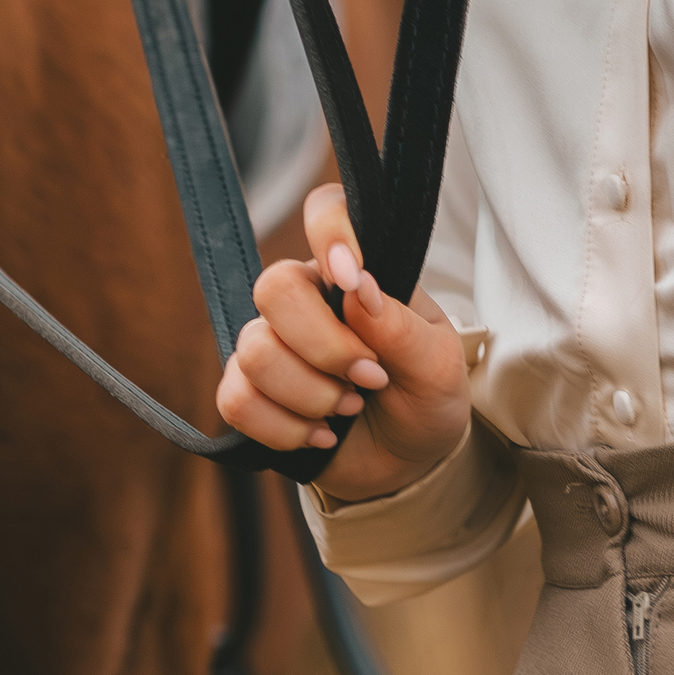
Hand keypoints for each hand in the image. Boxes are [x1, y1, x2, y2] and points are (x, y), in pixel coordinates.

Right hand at [215, 181, 471, 502]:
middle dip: (324, 348)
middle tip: (369, 378)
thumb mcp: (438, 366)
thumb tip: (357, 287)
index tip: (350, 280)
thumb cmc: (426, 398)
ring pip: (255, 351)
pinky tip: (319, 434)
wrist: (407, 463)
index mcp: (355, 273)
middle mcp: (307, 299)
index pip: (325, 211)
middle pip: (273, 288)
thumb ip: (401, 328)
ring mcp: (273, 344)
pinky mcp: (251, 392)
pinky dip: (284, 429)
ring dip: (311, 396)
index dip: (328, 234)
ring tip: (347, 409)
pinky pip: (236, 400)